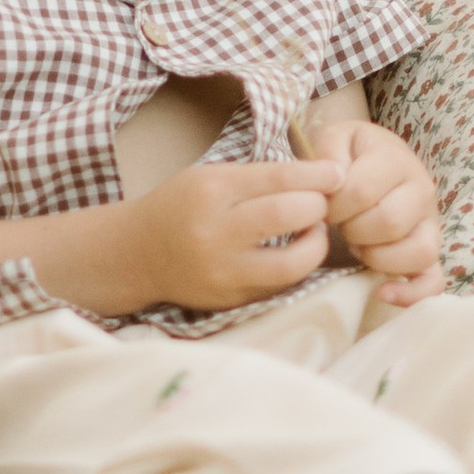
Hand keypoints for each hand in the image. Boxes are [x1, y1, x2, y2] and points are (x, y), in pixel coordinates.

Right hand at [129, 153, 338, 311]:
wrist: (136, 254)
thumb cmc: (179, 206)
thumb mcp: (209, 177)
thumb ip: (259, 178)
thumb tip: (319, 177)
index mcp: (211, 191)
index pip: (277, 178)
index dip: (316, 175)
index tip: (337, 173)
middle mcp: (215, 232)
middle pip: (288, 215)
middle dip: (317, 206)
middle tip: (321, 203)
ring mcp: (223, 272)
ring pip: (292, 263)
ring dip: (316, 244)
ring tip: (314, 231)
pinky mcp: (230, 300)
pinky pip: (279, 285)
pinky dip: (296, 267)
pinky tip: (295, 253)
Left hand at [317, 122, 444, 306]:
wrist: (366, 156)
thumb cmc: (346, 152)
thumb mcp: (331, 137)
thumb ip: (327, 153)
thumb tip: (336, 182)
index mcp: (395, 159)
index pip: (361, 191)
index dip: (334, 205)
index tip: (324, 205)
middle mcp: (422, 190)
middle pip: (389, 222)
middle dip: (352, 229)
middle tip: (340, 223)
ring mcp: (430, 222)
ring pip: (418, 252)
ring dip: (377, 256)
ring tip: (357, 245)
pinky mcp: (430, 249)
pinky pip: (434, 280)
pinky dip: (412, 293)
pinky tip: (383, 293)